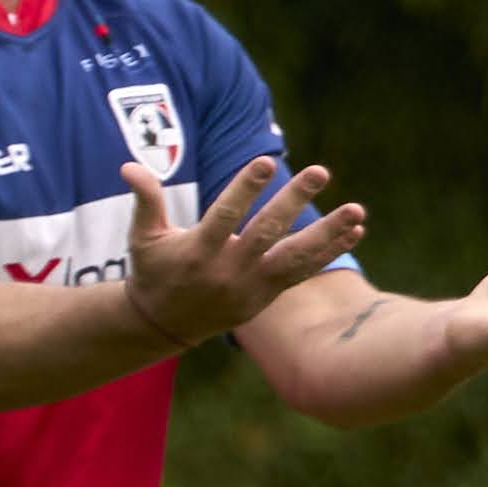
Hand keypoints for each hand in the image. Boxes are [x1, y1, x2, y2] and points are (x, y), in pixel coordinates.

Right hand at [124, 154, 367, 348]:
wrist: (162, 325)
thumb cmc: (153, 271)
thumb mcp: (143, 238)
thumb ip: (145, 201)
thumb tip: (129, 166)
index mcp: (197, 252)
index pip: (225, 215)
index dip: (245, 188)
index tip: (267, 161)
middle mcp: (227, 270)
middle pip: (267, 232)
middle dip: (295, 201)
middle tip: (320, 170)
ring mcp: (251, 286)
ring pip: (295, 257)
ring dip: (328, 233)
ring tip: (358, 210)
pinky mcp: (266, 296)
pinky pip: (303, 273)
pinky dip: (330, 253)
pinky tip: (356, 231)